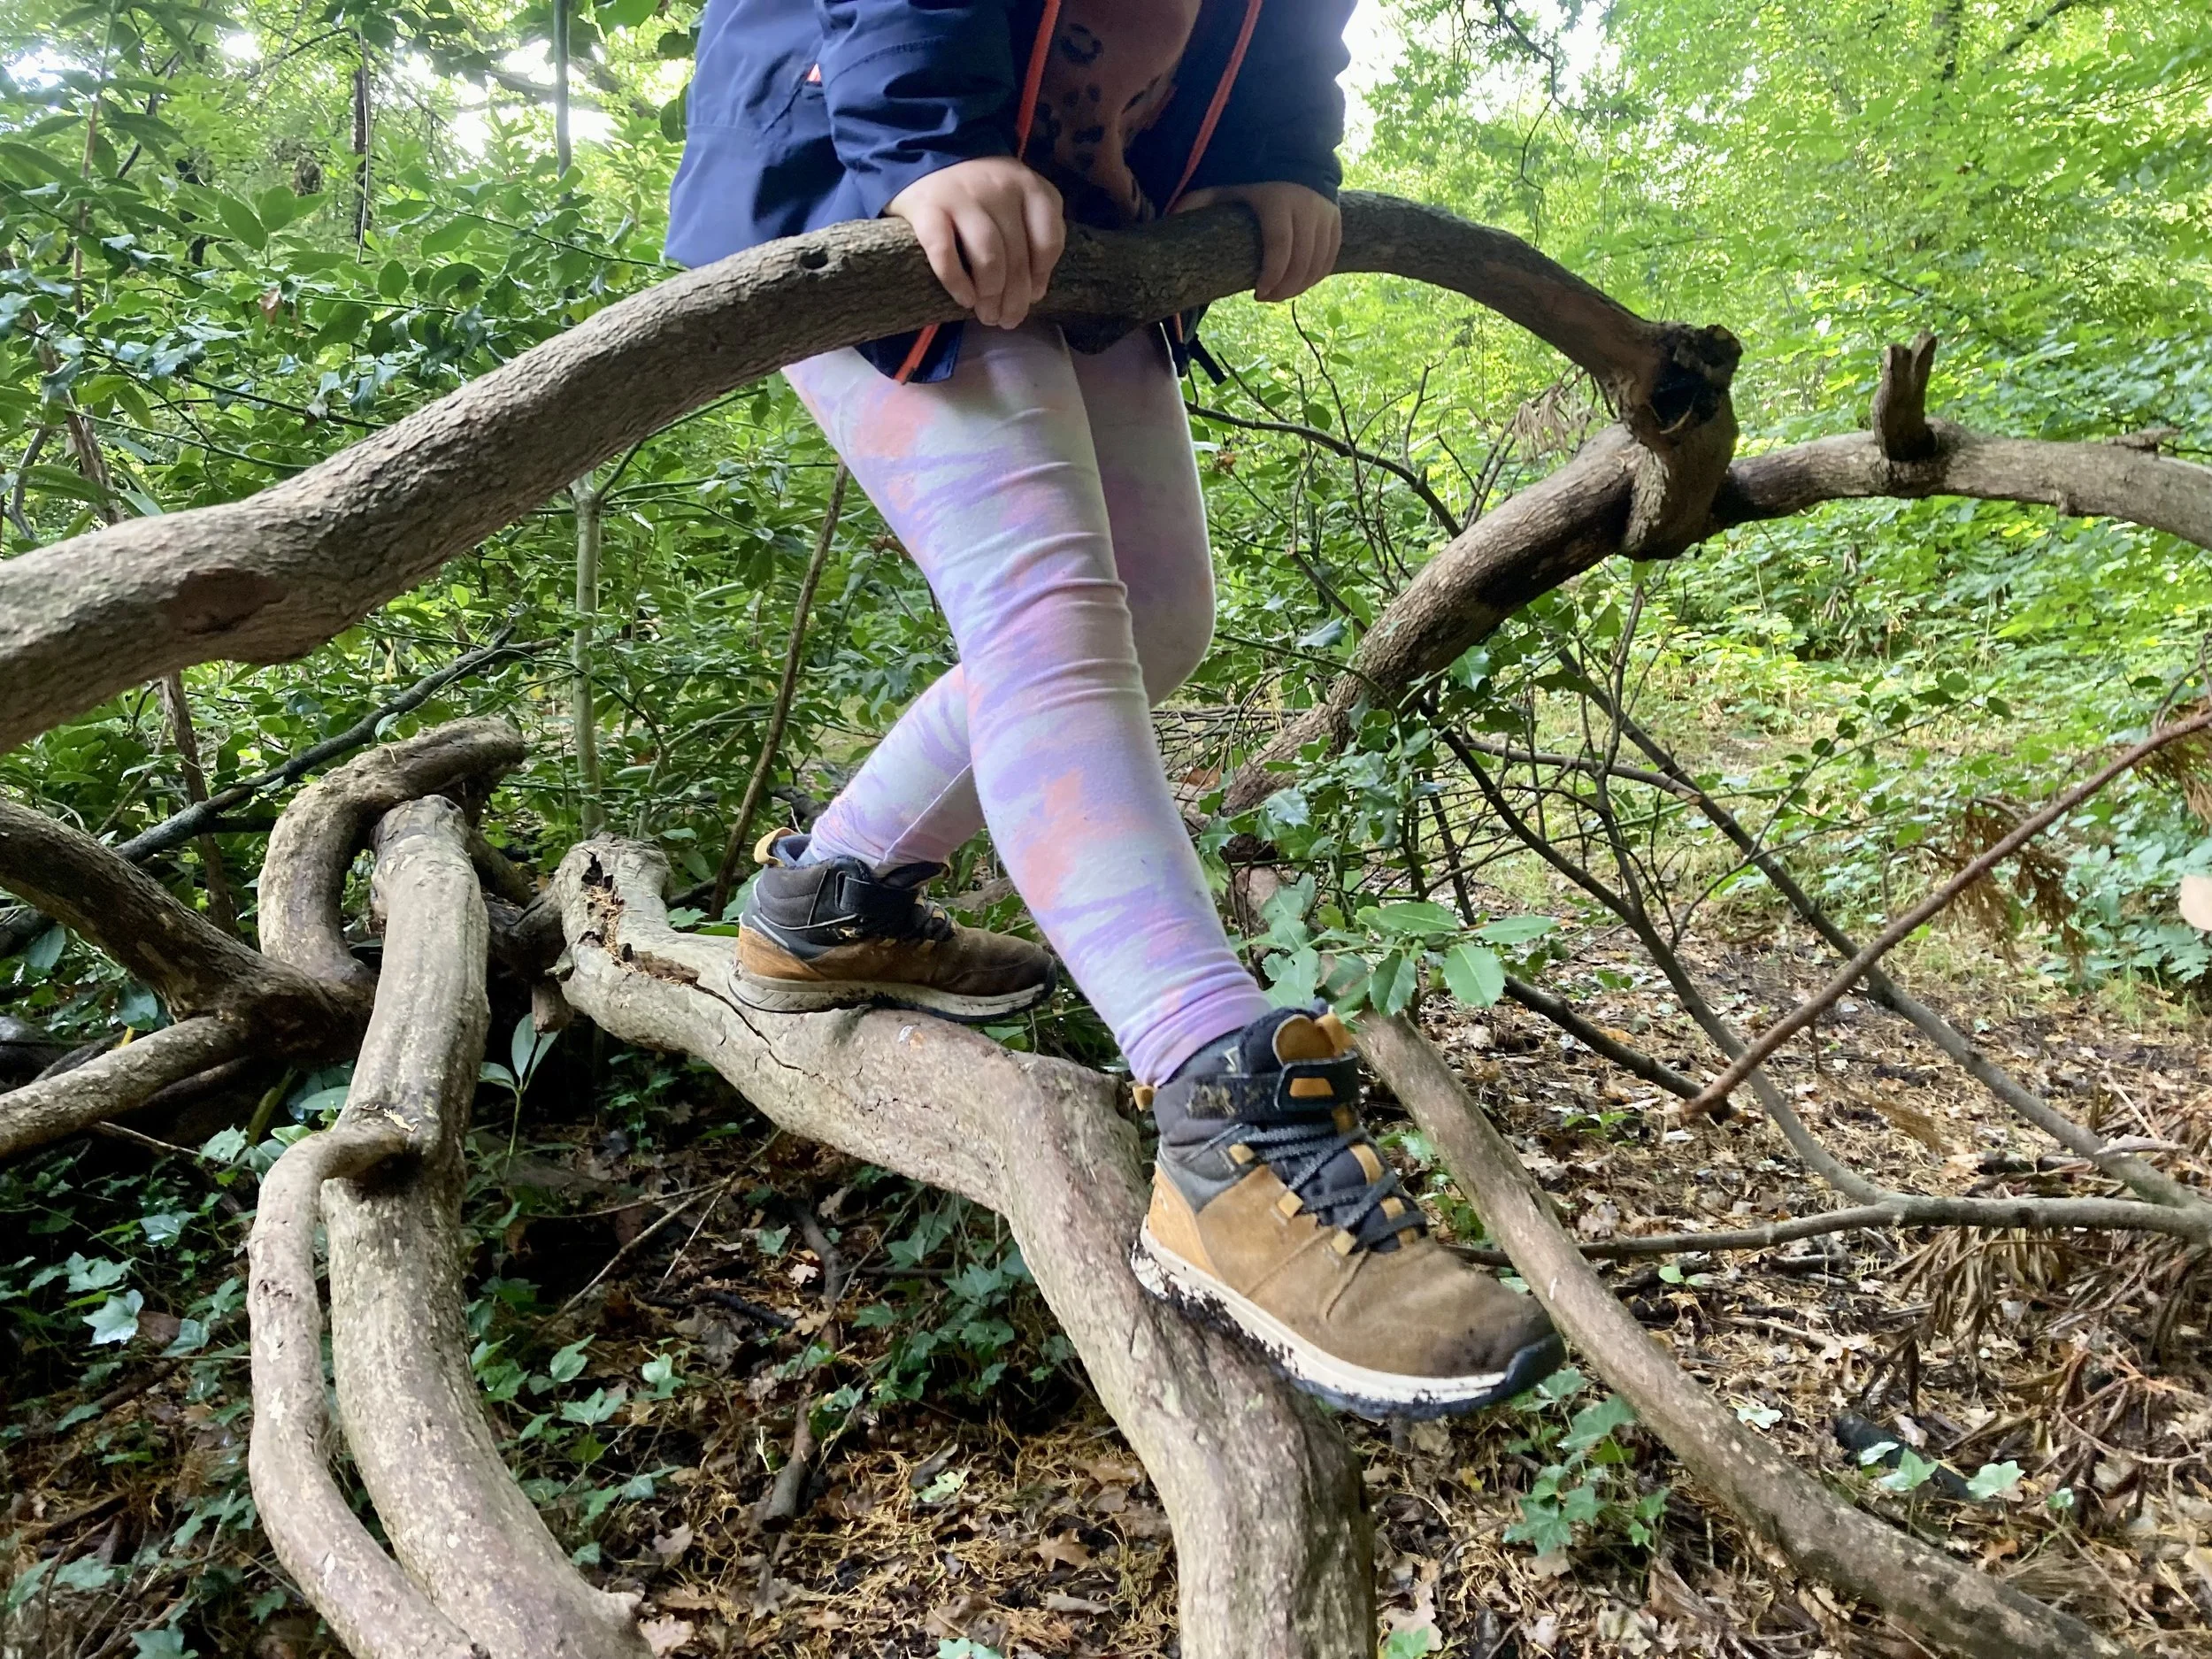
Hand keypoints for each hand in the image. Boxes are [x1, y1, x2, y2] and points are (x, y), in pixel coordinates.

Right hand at [885, 157, 1065, 329]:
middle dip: (1015, 299)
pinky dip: (956, 282)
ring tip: (987, 314)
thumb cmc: (978, 194)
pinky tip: (964, 299)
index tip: (1032, 296)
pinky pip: (945, 253)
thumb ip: (1032, 234)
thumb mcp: (1016, 201)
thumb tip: (1034, 291)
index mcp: (1028, 186)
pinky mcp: (927, 208)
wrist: (923, 157)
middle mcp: (999, 187)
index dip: (1041, 276)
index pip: (1048, 241)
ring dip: (991, 295)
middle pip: (1017, 256)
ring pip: (988, 257)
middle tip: (1007, 320)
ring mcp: (963, 196)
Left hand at [1171, 182, 1340, 302]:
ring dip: (1301, 286)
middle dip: (1285, 288)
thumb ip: (1199, 201)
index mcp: (1277, 201)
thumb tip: (1168, 218)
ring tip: (1281, 295)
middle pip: (1301, 260)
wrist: (1291, 152)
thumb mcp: (1224, 185)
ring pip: (1320, 262)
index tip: (1257, 294)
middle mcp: (1306, 207)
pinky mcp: (1335, 219)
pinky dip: (1318, 275)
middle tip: (1266, 298)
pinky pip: (1331, 255)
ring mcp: (1325, 213)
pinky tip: (1301, 284)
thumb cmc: (1251, 175)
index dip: (1272, 276)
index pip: (1279, 247)